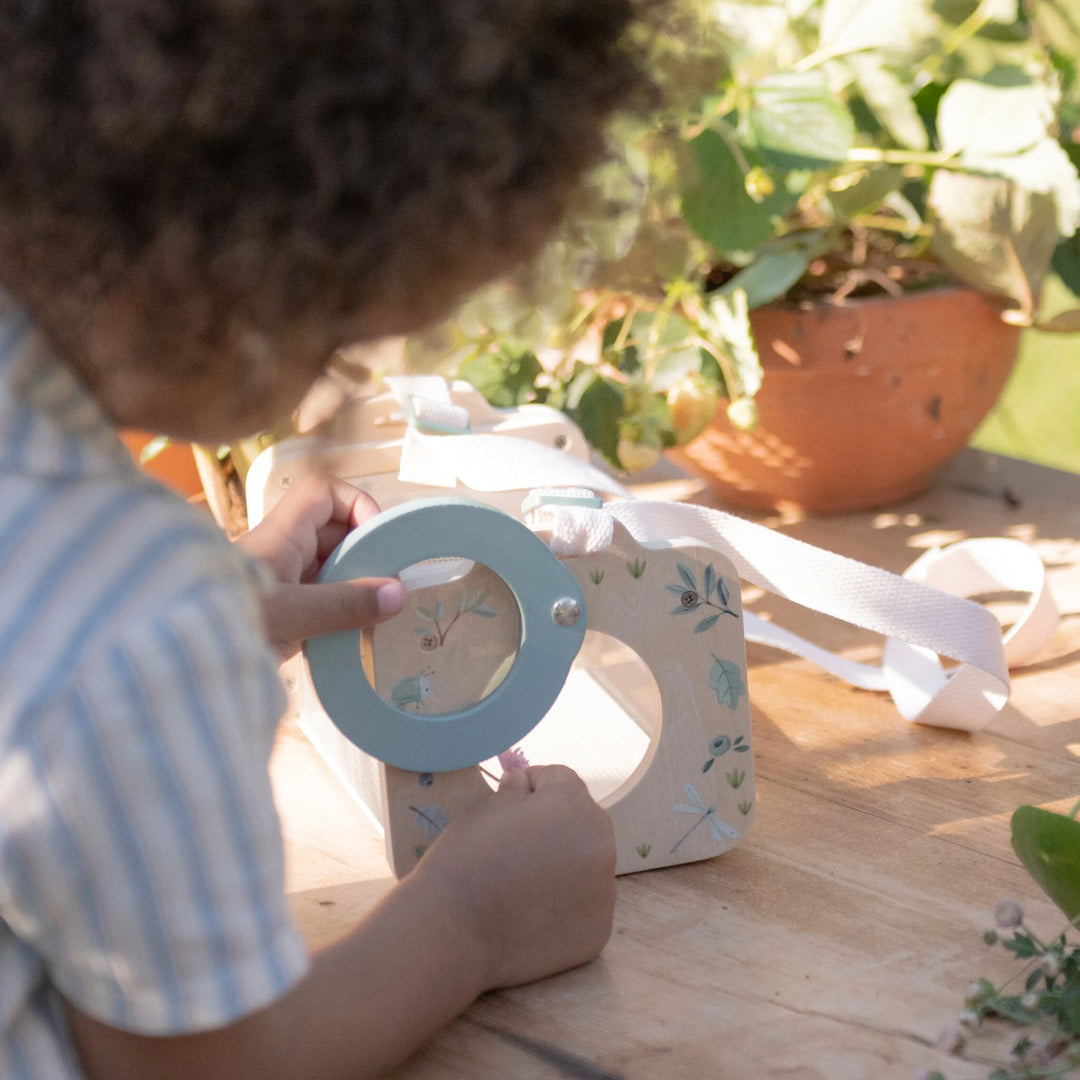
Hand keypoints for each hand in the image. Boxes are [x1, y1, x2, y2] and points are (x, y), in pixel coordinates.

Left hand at [235, 475, 405, 658]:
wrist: (177, 661)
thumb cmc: (224, 622)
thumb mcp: (291, 614)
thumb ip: (344, 604)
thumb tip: (397, 593)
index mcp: (281, 535)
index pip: (324, 494)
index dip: (356, 504)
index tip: (377, 538)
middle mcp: (282, 551)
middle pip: (334, 533)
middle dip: (365, 553)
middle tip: (389, 582)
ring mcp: (282, 583)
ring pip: (330, 568)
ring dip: (356, 586)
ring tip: (378, 612)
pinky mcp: (282, 614)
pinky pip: (322, 600)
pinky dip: (342, 612)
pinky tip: (357, 633)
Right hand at [412, 764, 616, 989]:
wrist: (453, 934)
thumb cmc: (465, 860)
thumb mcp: (484, 810)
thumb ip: (513, 791)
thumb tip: (521, 780)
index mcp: (575, 805)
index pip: (561, 779)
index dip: (532, 784)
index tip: (509, 801)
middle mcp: (602, 845)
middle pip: (582, 821)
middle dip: (554, 824)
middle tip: (515, 844)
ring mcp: (604, 893)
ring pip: (587, 865)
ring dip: (563, 865)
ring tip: (521, 883)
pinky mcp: (598, 932)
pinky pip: (585, 906)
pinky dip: (565, 905)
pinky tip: (530, 914)